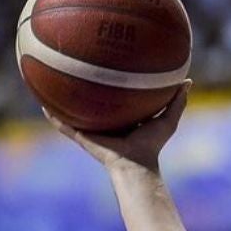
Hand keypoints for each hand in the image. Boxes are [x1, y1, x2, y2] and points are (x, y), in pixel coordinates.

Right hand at [43, 79, 191, 172]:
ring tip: (49, 83)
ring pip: (73, 113)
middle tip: (76, 66)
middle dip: (84, 89)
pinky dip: (53, 117)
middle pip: (92, 103)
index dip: (110, 85)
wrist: (136, 164)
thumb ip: (177, 101)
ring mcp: (92, 131)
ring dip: (62, 101)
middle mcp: (105, 123)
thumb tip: (187, 81)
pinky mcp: (83, 138)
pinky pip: (64, 126)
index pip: (114, 98)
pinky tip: (42, 105)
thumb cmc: (153, 145)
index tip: (107, 65)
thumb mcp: (168, 119)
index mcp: (122, 118)